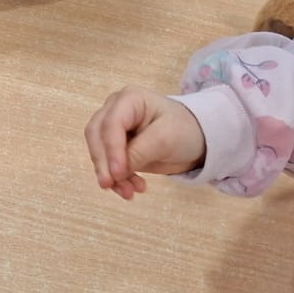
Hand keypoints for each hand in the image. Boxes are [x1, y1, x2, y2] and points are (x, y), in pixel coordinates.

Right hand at [83, 86, 207, 199]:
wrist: (197, 140)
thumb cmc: (184, 130)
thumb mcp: (165, 140)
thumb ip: (139, 153)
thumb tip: (115, 172)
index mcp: (129, 100)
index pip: (111, 123)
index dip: (111, 149)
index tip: (117, 174)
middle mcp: (115, 110)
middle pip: (97, 135)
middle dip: (103, 162)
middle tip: (110, 185)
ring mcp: (114, 128)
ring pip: (99, 151)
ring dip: (109, 174)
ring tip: (128, 193)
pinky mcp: (116, 146)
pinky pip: (108, 163)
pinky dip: (117, 179)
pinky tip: (132, 189)